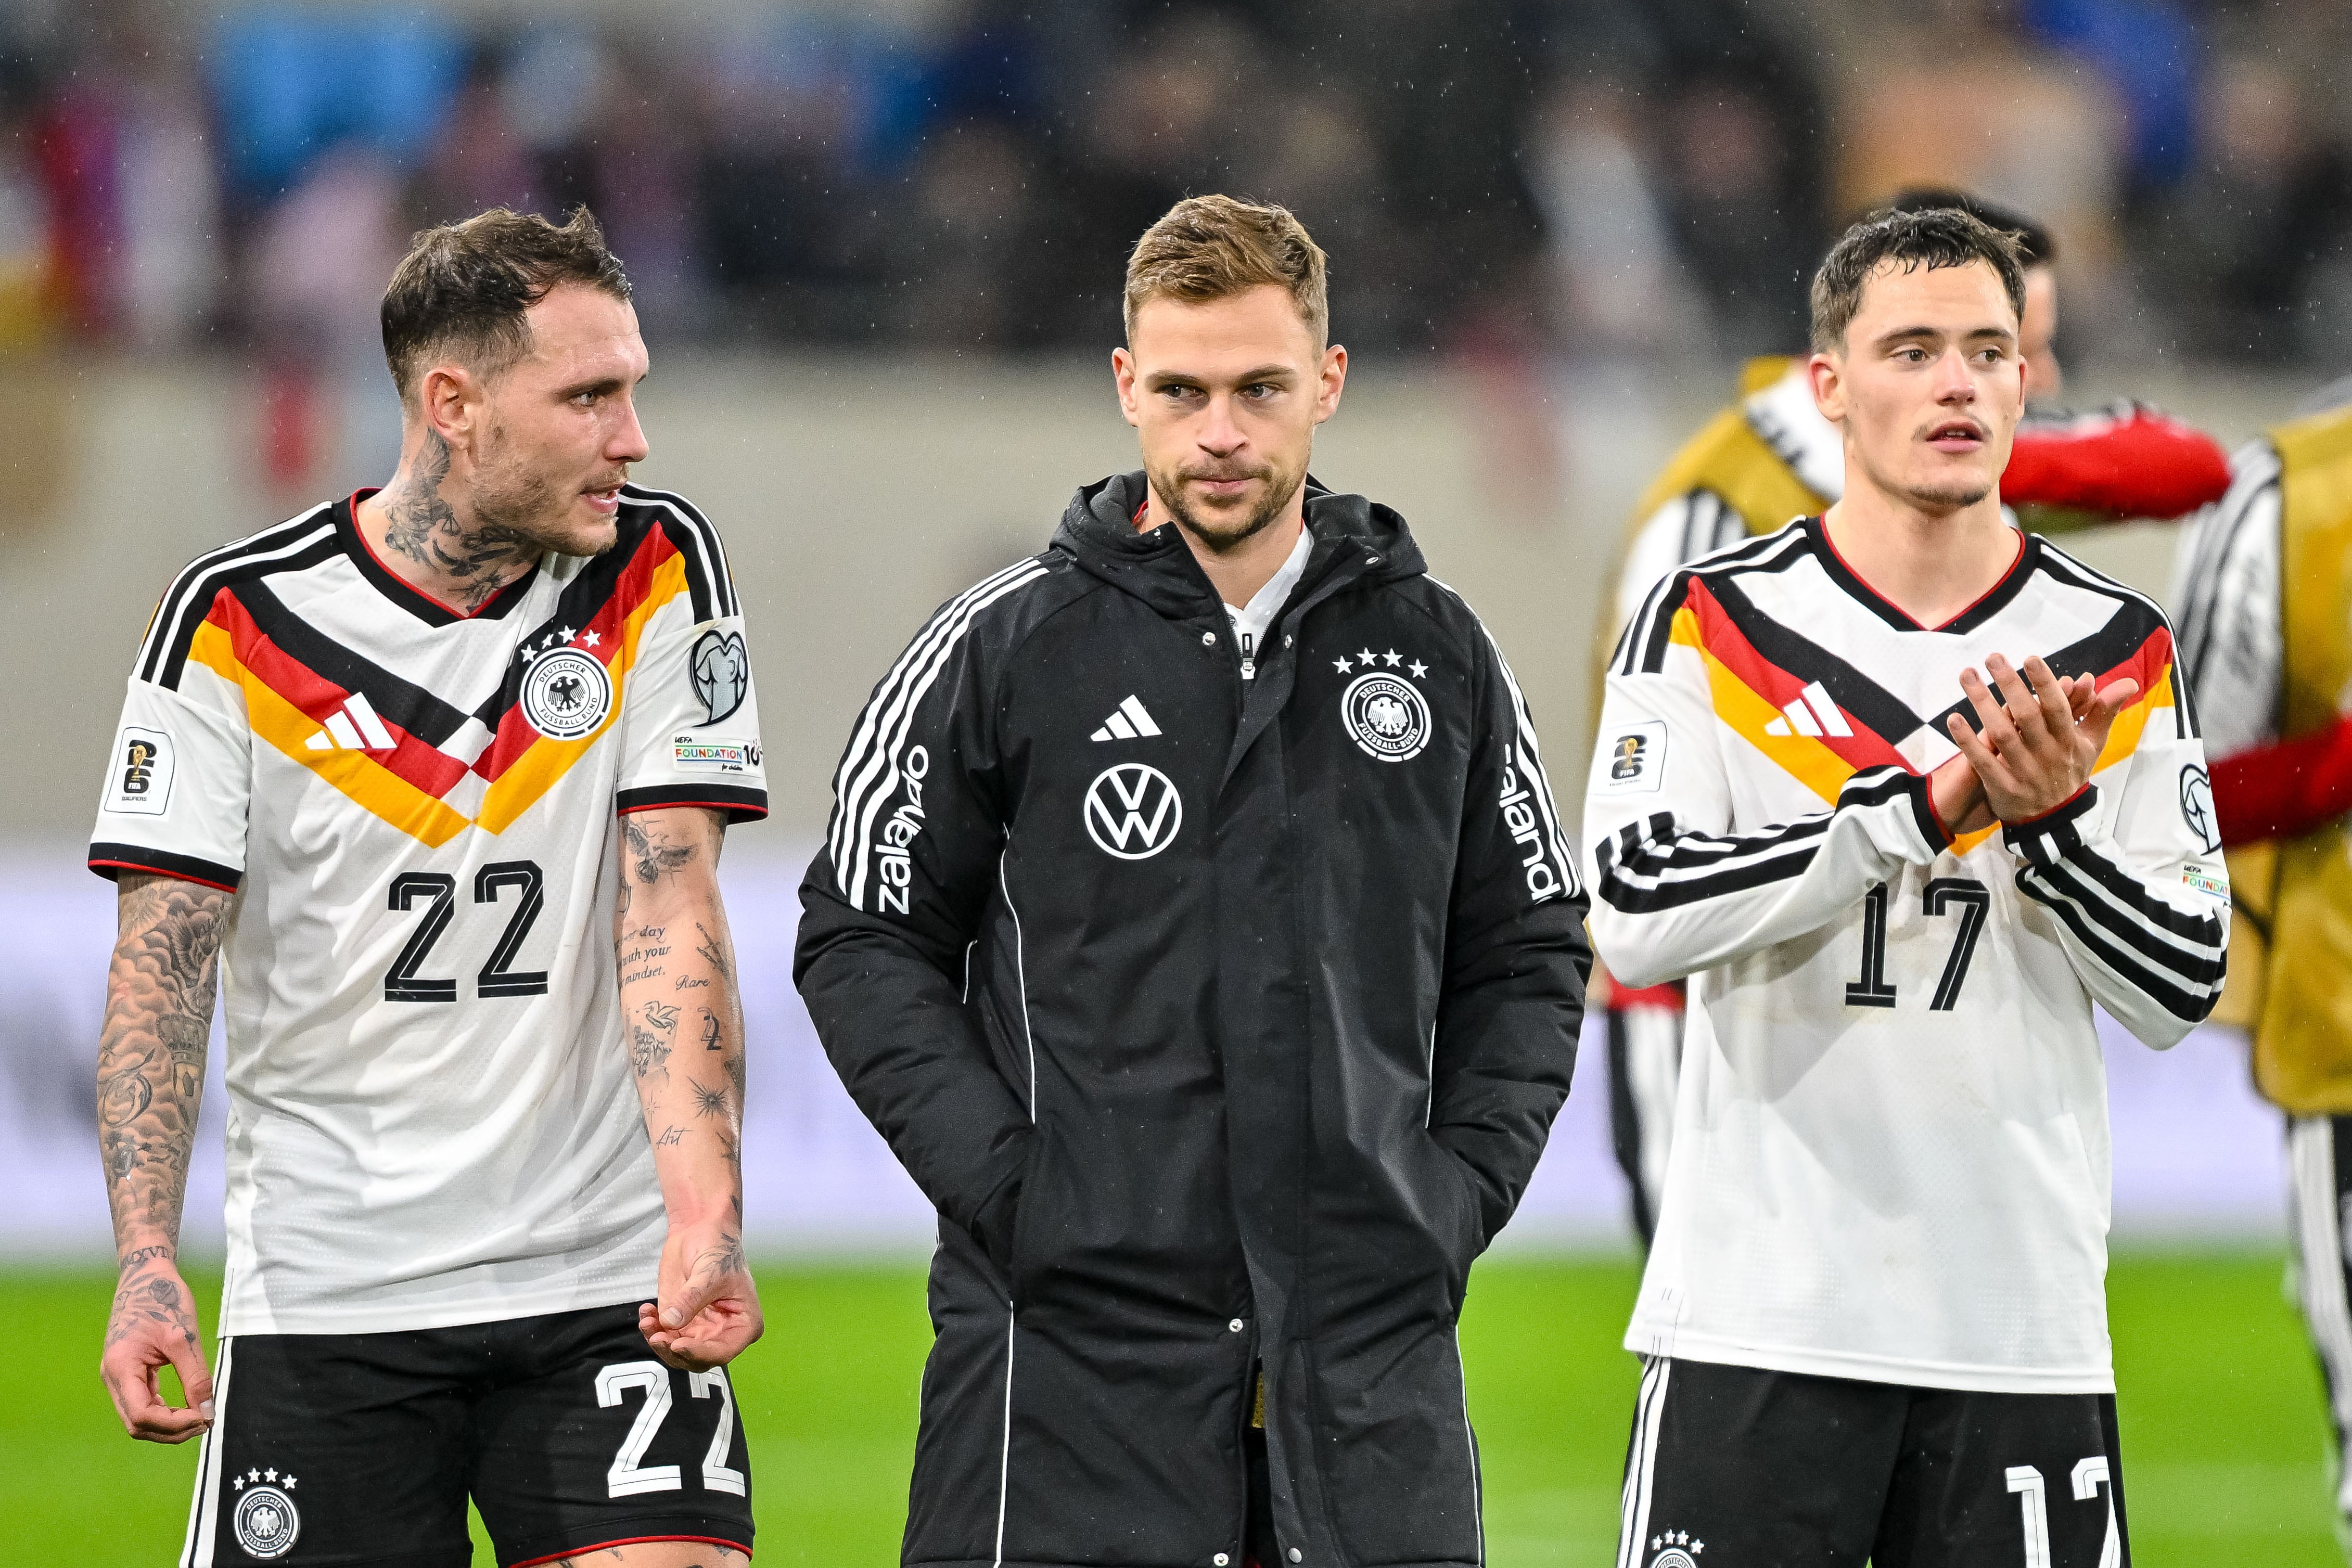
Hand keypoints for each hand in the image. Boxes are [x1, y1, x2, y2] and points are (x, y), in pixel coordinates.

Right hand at [100, 1254, 212, 1442]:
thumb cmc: (163, 1299)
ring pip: (138, 1418)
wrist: (145, 1276)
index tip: (203, 1418)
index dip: (173, 1424)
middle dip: (171, 1430)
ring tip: (200, 1418)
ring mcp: (118, 1377)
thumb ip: (195, 1375)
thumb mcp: (183, 1337)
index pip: (142, 1415)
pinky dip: (163, 1411)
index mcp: (121, 1368)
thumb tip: (207, 1410)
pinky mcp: (128, 1373)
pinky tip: (187, 1408)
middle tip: (205, 1422)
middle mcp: (113, 1377)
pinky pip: (142, 1403)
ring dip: (168, 1425)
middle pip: (137, 1424)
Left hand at [640, 1216, 762, 1370]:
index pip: (723, 1351)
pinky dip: (651, 1328)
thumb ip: (691, 1299)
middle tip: (657, 1336)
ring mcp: (700, 1329)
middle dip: (674, 1350)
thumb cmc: (718, 1248)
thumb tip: (670, 1322)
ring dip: (658, 1340)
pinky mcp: (680, 1322)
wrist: (700, 1230)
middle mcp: (722, 1332)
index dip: (700, 1353)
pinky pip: (664, 1336)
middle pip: (697, 1358)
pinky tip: (646, 1311)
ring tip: (648, 1320)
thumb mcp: (710, 1272)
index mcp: (744, 1324)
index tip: (678, 1345)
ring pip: (677, 1352)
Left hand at [1946, 654, 2137, 824]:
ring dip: (1982, 704)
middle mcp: (2047, 754)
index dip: (2045, 683)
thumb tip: (2129, 683)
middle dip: (2010, 684)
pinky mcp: (2002, 787)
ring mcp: (2023, 771)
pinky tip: (1953, 719)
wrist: (2056, 818)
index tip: (2031, 658)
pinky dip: (1967, 740)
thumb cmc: (2071, 771)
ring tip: (1967, 676)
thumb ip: (2104, 711)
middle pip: (2027, 716)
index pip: (2058, 707)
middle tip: (1992, 657)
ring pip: (2002, 734)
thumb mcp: (2092, 743)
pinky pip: (1982, 761)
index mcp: (2069, 740)